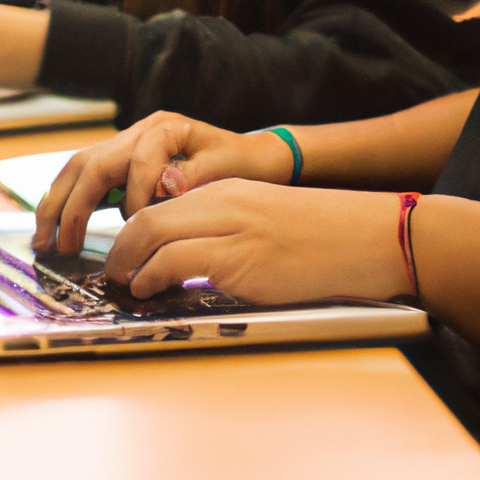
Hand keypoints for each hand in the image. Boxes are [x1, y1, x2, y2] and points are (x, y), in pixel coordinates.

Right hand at [33, 111, 298, 253]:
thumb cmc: (242, 164)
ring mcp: (126, 142)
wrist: (252, 156)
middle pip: (91, 162)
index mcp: (167, 127)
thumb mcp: (228, 169)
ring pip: (79, 168)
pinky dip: (68, 201)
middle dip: (71, 205)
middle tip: (56, 245)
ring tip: (43, 240)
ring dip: (57, 204)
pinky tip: (55, 227)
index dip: (134, 196)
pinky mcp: (121, 159)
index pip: (136, 161)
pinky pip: (86, 177)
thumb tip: (164, 185)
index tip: (138, 228)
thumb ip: (196, 176)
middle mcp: (140, 130)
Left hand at [103, 180, 408, 302]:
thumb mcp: (262, 218)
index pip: (160, 204)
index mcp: (227, 190)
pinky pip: (177, 261)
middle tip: (111, 272)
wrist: (368, 238)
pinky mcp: (241, 261)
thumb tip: (184, 259)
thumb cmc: (321, 235)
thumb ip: (223, 230)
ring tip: (125, 284)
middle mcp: (223, 203)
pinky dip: (152, 276)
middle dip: (119, 248)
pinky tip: (150, 290)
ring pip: (153, 235)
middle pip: (147, 217)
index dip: (130, 232)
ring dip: (129, 264)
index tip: (122, 254)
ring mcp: (231, 230)